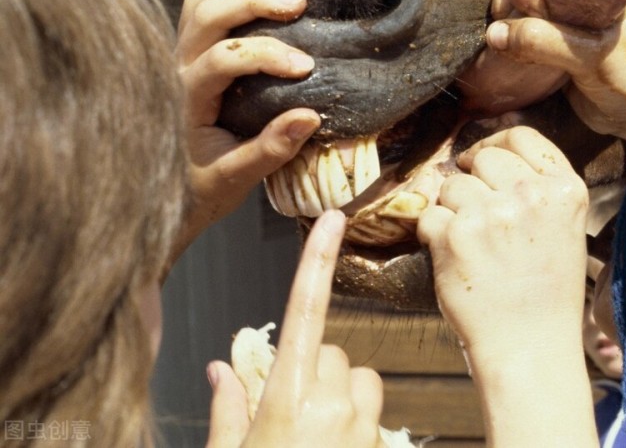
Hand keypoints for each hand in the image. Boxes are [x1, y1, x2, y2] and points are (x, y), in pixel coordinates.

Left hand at [172, 0, 320, 266]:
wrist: (159, 199)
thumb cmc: (197, 192)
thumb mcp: (235, 180)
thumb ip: (270, 150)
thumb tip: (311, 116)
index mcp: (185, 100)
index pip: (224, 59)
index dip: (267, 55)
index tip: (306, 67)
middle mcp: (174, 70)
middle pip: (207, 16)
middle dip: (254, 2)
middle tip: (298, 4)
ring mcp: (175, 59)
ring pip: (197, 4)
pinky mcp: (183, 56)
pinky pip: (195, 10)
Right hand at [205, 211, 384, 447]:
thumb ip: (227, 411)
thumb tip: (221, 370)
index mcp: (286, 400)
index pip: (304, 312)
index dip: (317, 260)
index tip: (332, 220)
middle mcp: (331, 406)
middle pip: (332, 352)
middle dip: (313, 370)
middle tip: (290, 413)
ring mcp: (363, 427)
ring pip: (362, 381)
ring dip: (342, 396)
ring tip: (317, 436)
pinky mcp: (383, 445)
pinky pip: (376, 415)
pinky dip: (359, 425)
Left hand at [417, 127, 598, 446]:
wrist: (530, 346)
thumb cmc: (545, 290)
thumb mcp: (564, 225)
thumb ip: (537, 183)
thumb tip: (490, 145)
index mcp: (566, 188)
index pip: (521, 133)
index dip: (495, 145)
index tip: (483, 165)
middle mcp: (531, 194)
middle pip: (482, 156)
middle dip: (472, 180)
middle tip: (480, 219)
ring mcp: (492, 213)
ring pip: (451, 185)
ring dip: (452, 210)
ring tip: (473, 246)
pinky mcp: (455, 235)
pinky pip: (429, 215)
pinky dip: (434, 235)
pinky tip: (457, 260)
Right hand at [473, 0, 625, 150]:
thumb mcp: (591, 58)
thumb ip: (545, 41)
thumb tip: (494, 33)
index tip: (532, 15)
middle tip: (516, 29)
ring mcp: (566, 0)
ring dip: (507, 12)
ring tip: (514, 42)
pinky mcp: (554, 26)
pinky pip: (519, 14)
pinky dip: (509, 28)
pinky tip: (514, 49)